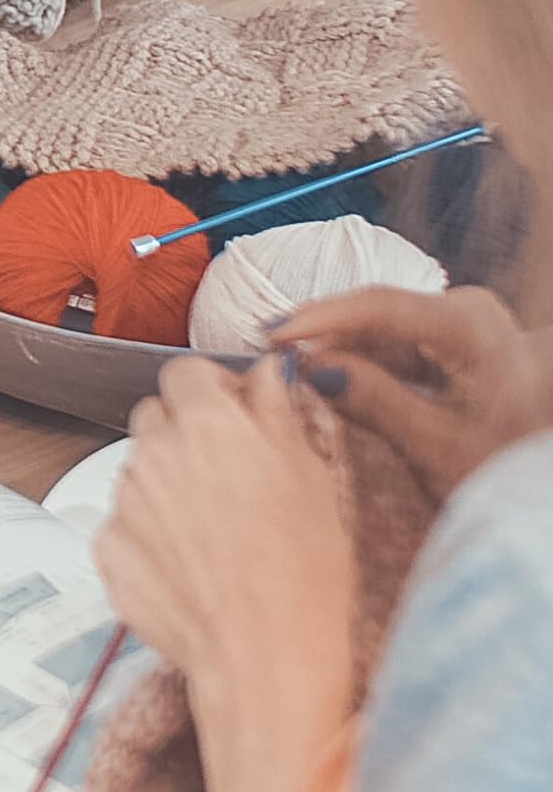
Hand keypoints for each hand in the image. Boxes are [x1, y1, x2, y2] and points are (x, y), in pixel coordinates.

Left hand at [100, 357, 357, 791]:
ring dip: (167, 487)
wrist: (267, 660)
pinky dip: (149, 537)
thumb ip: (278, 409)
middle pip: (156, 417)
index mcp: (205, 420)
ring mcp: (124, 498)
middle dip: (185, 435)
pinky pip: (124, 523)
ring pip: (140, 471)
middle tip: (229, 480)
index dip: (211, 392)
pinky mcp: (107, 547)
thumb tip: (265, 371)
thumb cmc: (304, 573)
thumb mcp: (313, 476)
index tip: (234, 416)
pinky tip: (191, 568)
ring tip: (216, 536)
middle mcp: (153, 449)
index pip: (185, 372)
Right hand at [272, 286, 552, 505]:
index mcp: (472, 328)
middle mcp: (469, 310)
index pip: (379, 306)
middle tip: (267, 354)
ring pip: (380, 327)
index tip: (270, 336)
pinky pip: (395, 341)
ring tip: (290, 370)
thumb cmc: (507, 469)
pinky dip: (361, 360)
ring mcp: (463, 320)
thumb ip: (374, 402)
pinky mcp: (454, 337)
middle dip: (322, 335)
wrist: (546, 484)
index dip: (318, 318)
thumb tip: (310, 368)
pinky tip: (328, 376)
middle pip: (375, 312)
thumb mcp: (438, 447)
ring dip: (338, 349)